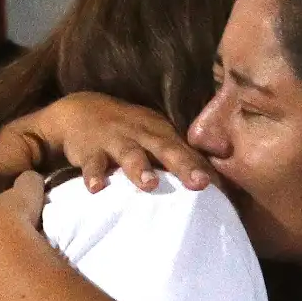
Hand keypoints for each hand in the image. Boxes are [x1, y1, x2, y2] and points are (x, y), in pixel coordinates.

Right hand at [23, 92, 213, 193]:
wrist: (80, 111)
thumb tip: (220, 186)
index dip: (203, 166)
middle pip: (164, 148)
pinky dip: (93, 175)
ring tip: (149, 185)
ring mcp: (114, 140)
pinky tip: (96, 189)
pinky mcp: (89, 150)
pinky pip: (91, 164)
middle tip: (199, 184)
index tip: (221, 186)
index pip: (186, 150)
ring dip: (139, 169)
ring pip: (129, 154)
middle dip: (182, 165)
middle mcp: (141, 134)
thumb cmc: (128, 132)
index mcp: (160, 133)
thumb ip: (181, 158)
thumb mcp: (154, 137)